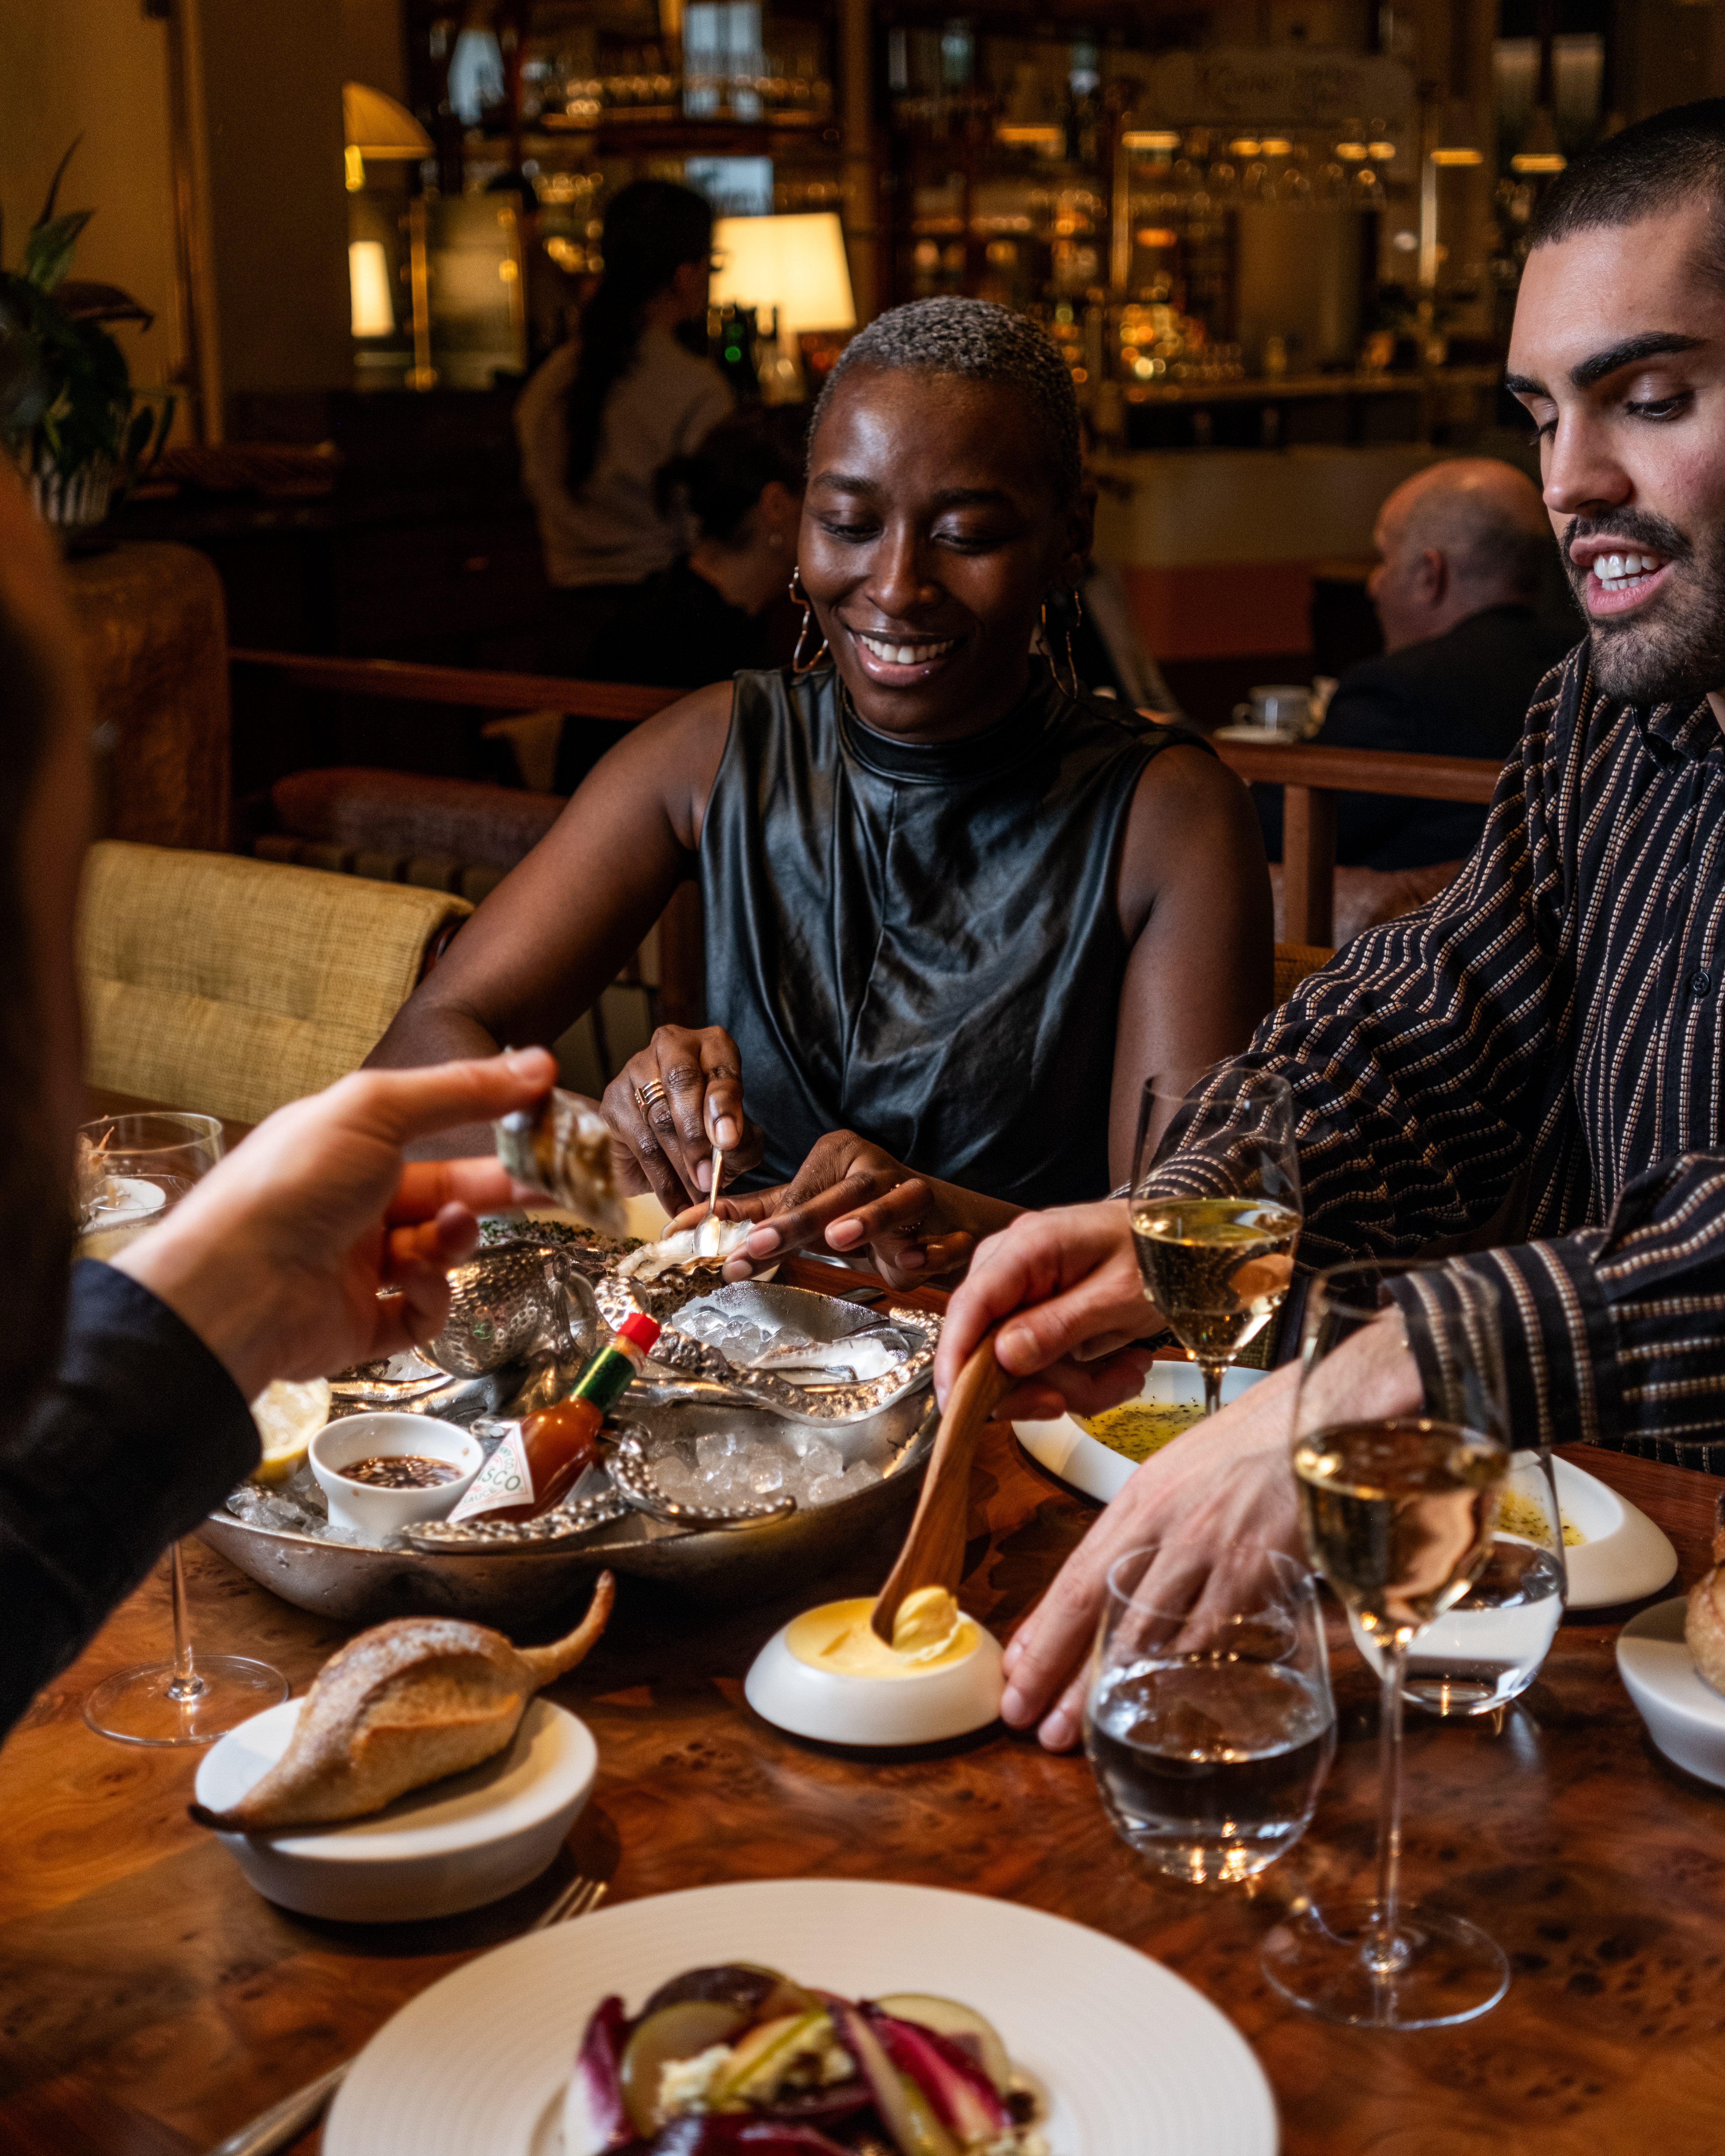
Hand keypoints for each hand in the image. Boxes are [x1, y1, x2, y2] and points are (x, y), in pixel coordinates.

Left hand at [116, 1048, 556, 1401]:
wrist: (234, 1288)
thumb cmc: (290, 1187)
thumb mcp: (376, 1111)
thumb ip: (459, 1090)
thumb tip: (536, 1064)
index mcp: (349, 1147)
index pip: (437, 1132)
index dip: (490, 1128)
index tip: (542, 1126)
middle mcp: (353, 1205)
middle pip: (448, 1195)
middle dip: (498, 1190)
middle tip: (548, 1188)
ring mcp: (357, 1267)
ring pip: (439, 1253)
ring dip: (453, 1243)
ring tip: (442, 1236)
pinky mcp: (362, 1325)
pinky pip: (422, 1313)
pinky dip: (431, 1299)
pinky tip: (417, 1283)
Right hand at [600, 1024, 762, 1212]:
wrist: (677, 1135)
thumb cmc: (716, 1128)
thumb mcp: (740, 1133)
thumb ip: (743, 1141)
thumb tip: (727, 1148)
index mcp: (711, 1045)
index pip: (719, 1068)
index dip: (724, 1105)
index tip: (728, 1141)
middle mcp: (671, 1046)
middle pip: (681, 1085)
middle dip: (696, 1138)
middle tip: (708, 1178)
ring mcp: (636, 1069)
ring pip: (657, 1117)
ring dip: (678, 1164)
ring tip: (696, 1195)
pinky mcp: (614, 1099)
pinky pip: (637, 1142)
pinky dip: (659, 1179)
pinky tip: (676, 1202)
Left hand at [675, 1131, 976, 1287]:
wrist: (936, 1222)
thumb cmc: (858, 1215)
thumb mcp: (804, 1212)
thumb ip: (754, 1216)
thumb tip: (687, 1224)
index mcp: (840, 1157)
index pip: (796, 1192)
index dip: (765, 1225)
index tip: (733, 1256)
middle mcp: (877, 1169)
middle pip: (840, 1194)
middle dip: (799, 1222)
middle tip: (761, 1245)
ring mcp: (917, 1193)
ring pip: (897, 1202)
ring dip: (871, 1220)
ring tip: (841, 1238)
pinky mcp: (951, 1224)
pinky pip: (945, 1238)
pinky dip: (933, 1250)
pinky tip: (913, 1263)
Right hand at [934, 1201, 1158, 1422]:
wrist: (1189, 1238)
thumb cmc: (1161, 1255)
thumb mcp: (1119, 1297)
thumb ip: (1060, 1325)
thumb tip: (1002, 1358)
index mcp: (1026, 1248)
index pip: (970, 1306)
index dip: (957, 1360)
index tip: (959, 1409)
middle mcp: (1014, 1264)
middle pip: (992, 1343)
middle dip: (1042, 1382)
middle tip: (1084, 1400)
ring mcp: (1026, 1286)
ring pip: (1021, 1361)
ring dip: (1076, 1382)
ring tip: (1130, 1373)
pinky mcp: (1044, 1308)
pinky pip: (1045, 1356)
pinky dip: (1083, 1373)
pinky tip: (1125, 1364)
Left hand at [1001, 1312, 1423, 1749]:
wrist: (1319, 1417)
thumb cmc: (1252, 1447)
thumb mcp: (1180, 1479)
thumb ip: (1147, 1532)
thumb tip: (1113, 1587)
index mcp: (1139, 1501)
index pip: (1073, 1576)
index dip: (1041, 1632)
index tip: (1015, 1673)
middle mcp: (1162, 1525)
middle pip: (1093, 1608)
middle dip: (1057, 1673)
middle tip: (1026, 1719)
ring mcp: (1208, 1549)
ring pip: (1145, 1631)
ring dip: (1108, 1687)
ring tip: (1080, 1731)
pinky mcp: (1255, 1568)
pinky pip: (1210, 1633)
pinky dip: (1183, 1672)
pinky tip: (1165, 1703)